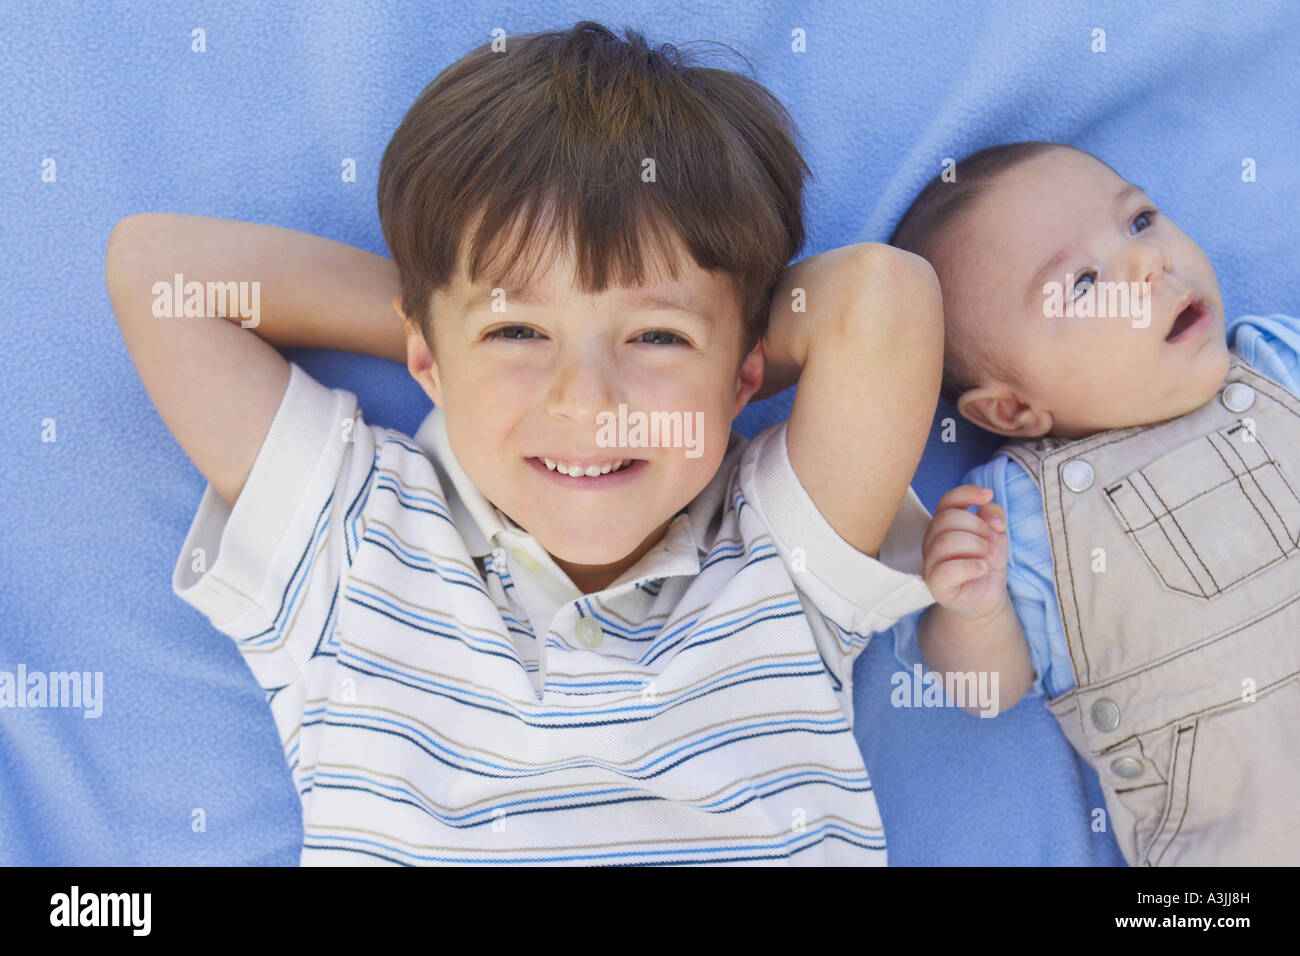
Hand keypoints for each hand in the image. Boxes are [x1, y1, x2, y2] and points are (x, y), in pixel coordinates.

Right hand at [922, 484, 1008, 622]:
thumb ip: (993, 516)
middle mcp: (932, 540)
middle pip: (948, 519)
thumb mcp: (996, 535)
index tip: (987, 495)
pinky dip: (971, 566)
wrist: (985, 598)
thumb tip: (986, 509)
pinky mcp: (935, 584)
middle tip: (991, 543)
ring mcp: (931, 562)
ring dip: (977, 547)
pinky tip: (983, 568)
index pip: (948, 500)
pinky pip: (948, 570)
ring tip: (989, 557)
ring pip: (946, 542)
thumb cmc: (985, 563)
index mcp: (943, 524)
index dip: (967, 493)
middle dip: (978, 527)